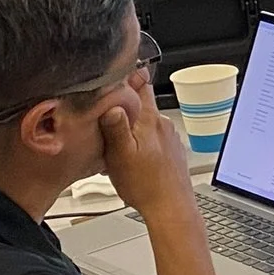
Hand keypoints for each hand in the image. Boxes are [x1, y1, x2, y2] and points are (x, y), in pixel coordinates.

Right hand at [98, 73, 194, 222]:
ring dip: (130, 125)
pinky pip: (151, 138)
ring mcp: (169, 138)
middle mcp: (163, 125)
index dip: (129, 73)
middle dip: (123, 103)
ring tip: (111, 139)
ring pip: (145, 122)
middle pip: (141, 103)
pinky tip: (128, 156)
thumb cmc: (146, 186)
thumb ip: (115, 127)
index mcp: (150, 121)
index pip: (142, 85)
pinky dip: (138, 140)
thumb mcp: (121, 155)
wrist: (171, 209)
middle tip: (102, 107)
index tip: (118, 65)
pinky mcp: (171, 151)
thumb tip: (112, 103)